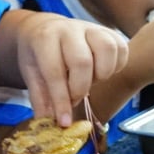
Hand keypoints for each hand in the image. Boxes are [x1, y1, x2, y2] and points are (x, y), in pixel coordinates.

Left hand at [12, 13, 128, 123]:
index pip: (55, 71)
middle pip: (83, 61)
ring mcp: (91, 28)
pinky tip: (100, 72)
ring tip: (89, 80)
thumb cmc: (39, 55)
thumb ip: (41, 99)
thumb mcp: (32, 75)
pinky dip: (116, 66)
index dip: (60, 100)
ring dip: (101, 74)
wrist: (47, 29)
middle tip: (74, 98)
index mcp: (45, 38)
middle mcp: (69, 29)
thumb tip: (50, 125)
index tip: (64, 121)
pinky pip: (121, 48)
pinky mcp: (109, 31)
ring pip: (107, 49)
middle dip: (80, 88)